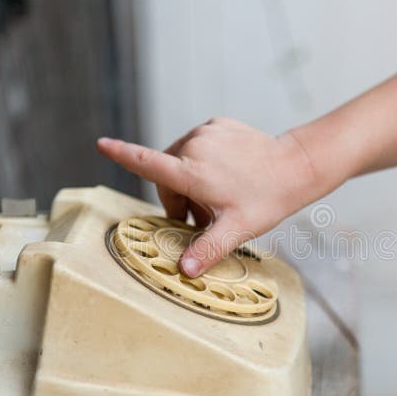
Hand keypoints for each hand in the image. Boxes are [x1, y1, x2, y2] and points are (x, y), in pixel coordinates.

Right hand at [97, 117, 317, 276]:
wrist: (295, 166)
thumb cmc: (265, 200)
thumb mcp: (237, 230)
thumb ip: (207, 250)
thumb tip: (183, 271)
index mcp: (192, 172)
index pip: (148, 163)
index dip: (122, 155)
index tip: (101, 144)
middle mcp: (194, 146)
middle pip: (167, 176)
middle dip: (179, 199)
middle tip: (203, 219)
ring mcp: (206, 132)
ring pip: (181, 160)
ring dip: (190, 180)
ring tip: (218, 197)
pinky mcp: (217, 124)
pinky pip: (199, 145)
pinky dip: (204, 162)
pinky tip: (227, 174)